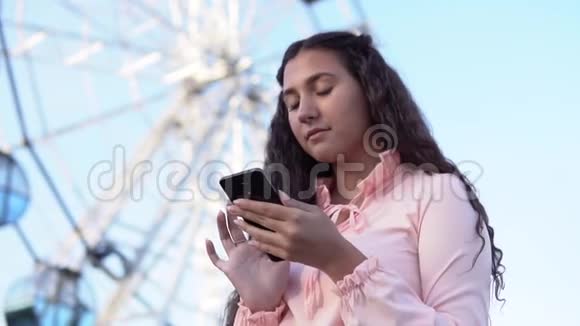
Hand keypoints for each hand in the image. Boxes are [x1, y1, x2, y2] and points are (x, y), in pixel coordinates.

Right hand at [205, 210, 288, 311]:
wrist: (268, 298)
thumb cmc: (278, 280)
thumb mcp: (284, 258)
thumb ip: (283, 243)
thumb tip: (290, 226)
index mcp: (257, 245)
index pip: (251, 225)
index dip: (248, 214)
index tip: (246, 201)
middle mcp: (244, 249)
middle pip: (236, 228)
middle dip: (234, 215)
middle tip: (231, 202)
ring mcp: (235, 258)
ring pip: (225, 238)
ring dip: (222, 226)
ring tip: (221, 212)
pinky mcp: (229, 269)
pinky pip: (217, 260)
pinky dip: (211, 251)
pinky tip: (207, 240)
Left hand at [227, 191, 366, 279]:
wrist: (334, 254)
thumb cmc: (326, 230)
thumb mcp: (314, 211)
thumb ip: (295, 204)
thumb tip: (278, 194)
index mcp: (295, 216)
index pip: (268, 208)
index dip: (251, 204)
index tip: (238, 200)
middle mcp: (288, 230)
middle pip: (261, 220)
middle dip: (243, 213)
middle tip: (229, 207)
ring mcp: (286, 244)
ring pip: (260, 235)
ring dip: (246, 227)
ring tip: (235, 221)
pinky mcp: (285, 255)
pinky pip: (267, 247)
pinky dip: (257, 242)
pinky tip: (249, 237)